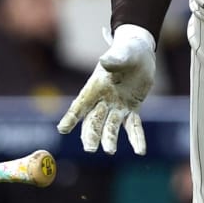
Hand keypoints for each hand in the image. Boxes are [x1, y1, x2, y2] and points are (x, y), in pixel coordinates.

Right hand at [57, 24, 156, 153]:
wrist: (139, 53)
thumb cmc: (127, 50)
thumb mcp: (123, 53)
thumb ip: (114, 59)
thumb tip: (105, 61)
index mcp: (96, 85)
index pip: (81, 103)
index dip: (72, 117)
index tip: (63, 129)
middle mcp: (104, 99)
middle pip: (94, 120)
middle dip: (91, 134)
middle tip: (90, 148)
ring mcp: (117, 106)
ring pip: (111, 126)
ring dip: (109, 139)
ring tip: (110, 151)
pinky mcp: (131, 109)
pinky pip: (133, 126)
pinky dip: (136, 139)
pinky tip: (140, 151)